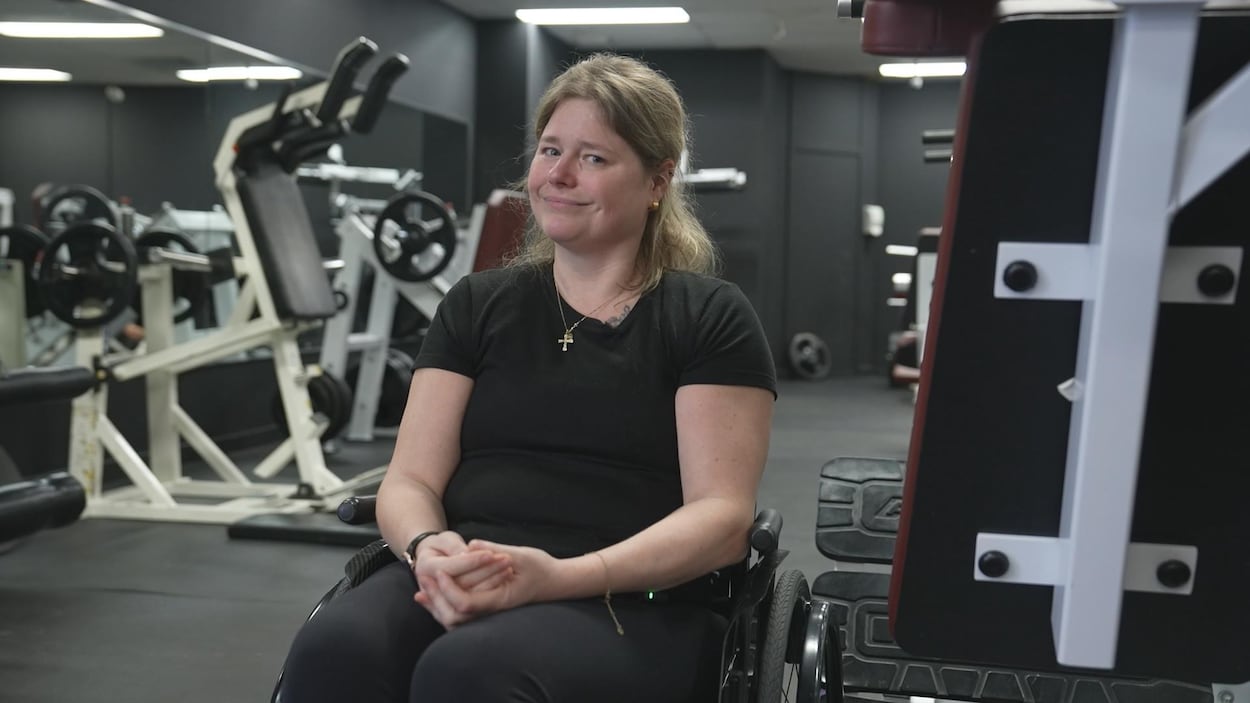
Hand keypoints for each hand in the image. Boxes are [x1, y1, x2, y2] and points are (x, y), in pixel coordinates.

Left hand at [417, 540, 564, 622]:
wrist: (555, 582)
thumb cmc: (541, 567)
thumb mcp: (521, 554)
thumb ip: (495, 549)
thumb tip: (470, 545)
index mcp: (501, 599)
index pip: (467, 603)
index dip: (449, 589)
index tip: (440, 571)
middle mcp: (493, 611)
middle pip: (455, 616)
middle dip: (437, 598)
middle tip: (424, 578)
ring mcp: (489, 613)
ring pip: (455, 620)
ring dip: (437, 606)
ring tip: (422, 591)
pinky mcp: (486, 610)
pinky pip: (460, 616)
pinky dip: (444, 607)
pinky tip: (431, 597)